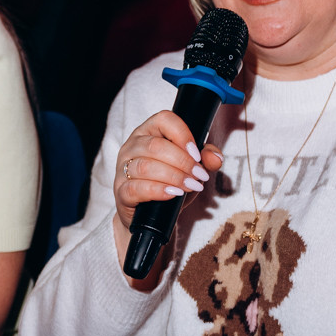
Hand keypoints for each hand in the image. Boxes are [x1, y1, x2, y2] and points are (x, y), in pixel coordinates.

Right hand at [112, 110, 223, 231]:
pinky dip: (158, 191)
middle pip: (155, 146)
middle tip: (199, 175)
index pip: (164, 119)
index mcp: (149, 132)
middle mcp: (132, 146)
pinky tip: (172, 194)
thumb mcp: (192, 169)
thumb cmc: (171, 184)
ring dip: (173, 177)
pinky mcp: (121, 191)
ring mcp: (123, 168)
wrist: (153, 216)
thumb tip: (215, 157)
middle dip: (182, 161)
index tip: (197, 154)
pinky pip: (136, 188)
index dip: (182, 134)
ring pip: (145, 167)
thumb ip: (206, 159)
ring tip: (190, 186)